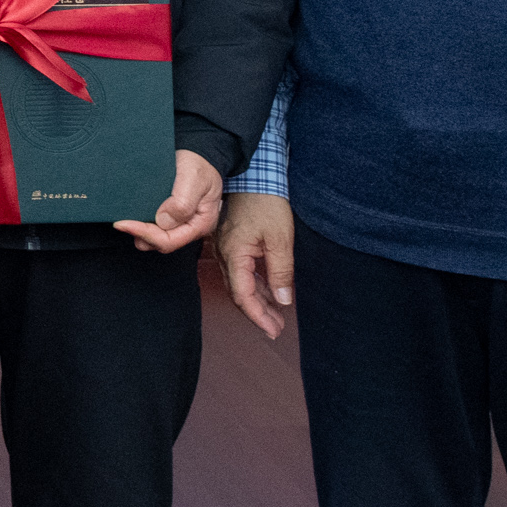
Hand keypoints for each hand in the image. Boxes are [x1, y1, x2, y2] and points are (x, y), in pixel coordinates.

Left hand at [115, 152, 226, 255]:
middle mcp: (191, 227)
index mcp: (200, 223)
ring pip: (157, 237)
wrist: (201, 152)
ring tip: (125, 219)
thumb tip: (164, 221)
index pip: (169, 241)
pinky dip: (143, 222)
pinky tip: (134, 213)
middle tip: (121, 222)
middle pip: (161, 243)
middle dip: (140, 235)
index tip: (123, 224)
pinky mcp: (173, 215)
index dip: (144, 234)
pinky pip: (156, 226)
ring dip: (140, 230)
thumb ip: (182, 203)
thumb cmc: (200, 164)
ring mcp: (182, 222)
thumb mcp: (194, 179)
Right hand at [214, 191, 294, 339]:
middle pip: (238, 292)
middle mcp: (224, 253)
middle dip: (258, 313)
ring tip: (275, 315)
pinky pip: (241, 270)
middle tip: (276, 329)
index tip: (273, 330)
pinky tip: (268, 291)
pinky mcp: (232, 242)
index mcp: (234, 254)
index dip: (258, 316)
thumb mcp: (280, 240)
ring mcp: (226, 247)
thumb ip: (280, 272)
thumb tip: (282, 300)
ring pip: (239, 282)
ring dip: (257, 300)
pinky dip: (255, 285)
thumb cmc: (267, 203)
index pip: (243, 295)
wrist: (256, 175)